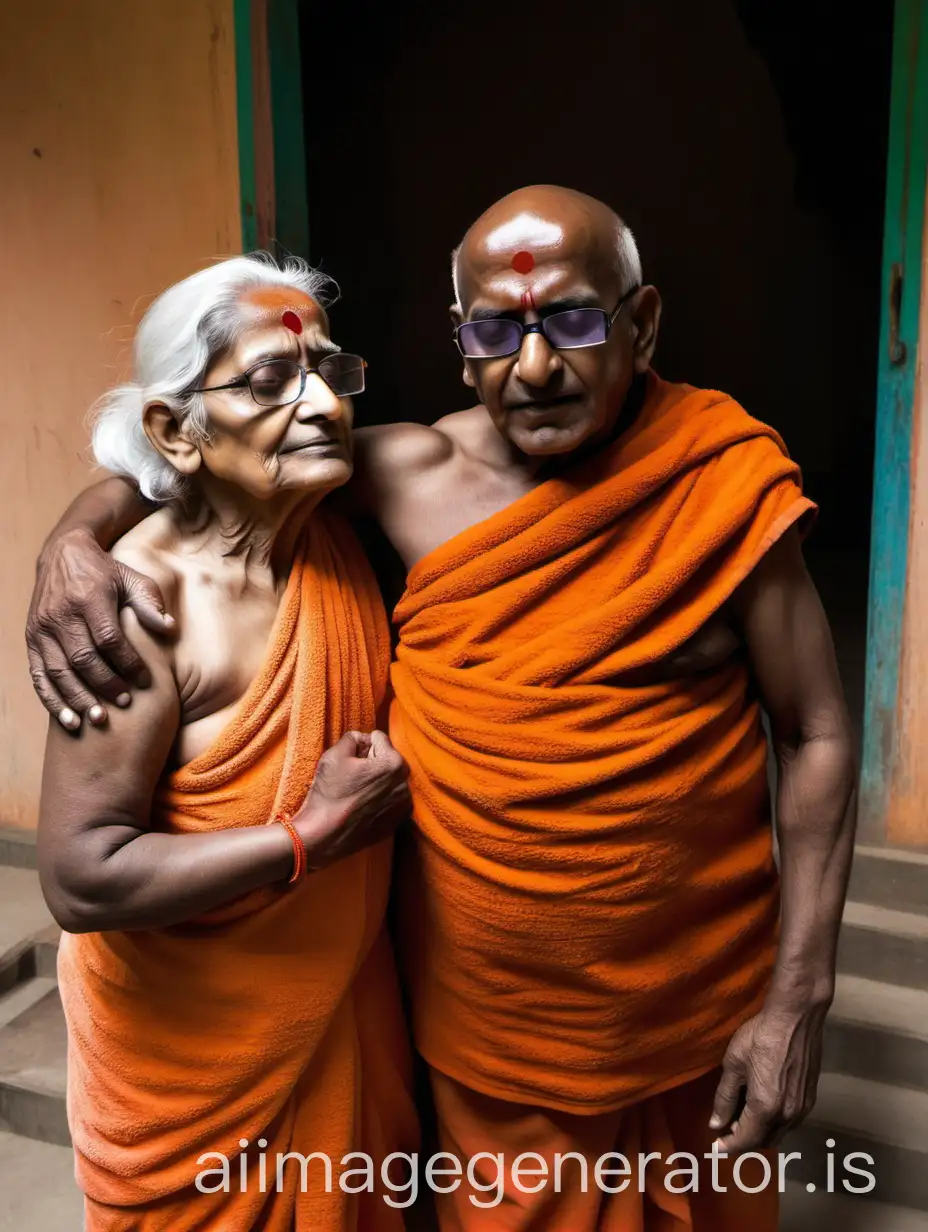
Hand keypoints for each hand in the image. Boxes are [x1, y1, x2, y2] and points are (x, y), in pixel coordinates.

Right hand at [26, 529, 173, 729]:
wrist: (62, 555)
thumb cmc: (106, 572)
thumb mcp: (132, 579)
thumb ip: (150, 604)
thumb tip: (170, 629)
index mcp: (88, 598)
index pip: (108, 638)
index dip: (127, 663)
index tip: (145, 681)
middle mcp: (61, 615)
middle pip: (83, 658)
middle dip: (105, 685)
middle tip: (126, 702)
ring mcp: (42, 629)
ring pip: (59, 671)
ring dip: (79, 699)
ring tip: (100, 719)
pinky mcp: (32, 640)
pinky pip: (39, 676)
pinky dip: (53, 701)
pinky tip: (70, 720)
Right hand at [293, 730, 410, 867]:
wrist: (324, 835)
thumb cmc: (329, 794)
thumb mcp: (334, 755)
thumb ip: (352, 738)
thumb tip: (361, 737)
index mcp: (393, 763)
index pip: (380, 738)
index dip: (362, 744)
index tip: (350, 758)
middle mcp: (405, 783)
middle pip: (389, 759)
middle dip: (374, 761)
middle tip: (353, 774)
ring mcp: (403, 804)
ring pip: (391, 779)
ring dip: (378, 779)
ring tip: (357, 790)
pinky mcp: (398, 820)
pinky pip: (392, 798)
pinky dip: (382, 797)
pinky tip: (363, 804)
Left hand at [709, 998, 828, 1151]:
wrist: (796, 1018)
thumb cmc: (760, 1037)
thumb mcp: (733, 1065)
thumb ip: (725, 1098)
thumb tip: (716, 1124)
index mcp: (765, 1108)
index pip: (746, 1140)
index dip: (729, 1147)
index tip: (716, 1146)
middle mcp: (787, 1115)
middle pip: (764, 1141)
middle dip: (745, 1140)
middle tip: (729, 1125)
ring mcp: (803, 1108)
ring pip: (780, 1133)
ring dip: (762, 1132)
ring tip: (745, 1114)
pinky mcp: (811, 1098)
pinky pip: (791, 1122)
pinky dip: (776, 1122)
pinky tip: (765, 1104)